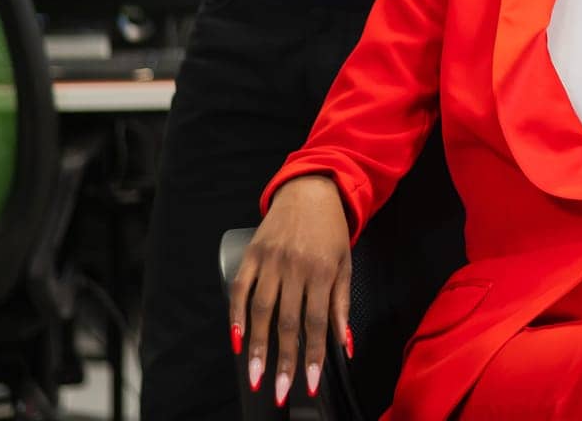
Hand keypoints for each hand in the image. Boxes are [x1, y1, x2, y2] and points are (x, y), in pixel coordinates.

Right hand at [229, 175, 351, 404]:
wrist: (311, 189)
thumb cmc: (331, 230)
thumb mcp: (344, 264)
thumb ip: (341, 305)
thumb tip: (345, 343)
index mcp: (322, 270)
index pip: (316, 322)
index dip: (314, 355)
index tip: (310, 384)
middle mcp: (295, 266)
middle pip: (287, 322)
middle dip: (283, 360)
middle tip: (278, 391)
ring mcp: (271, 260)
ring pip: (262, 310)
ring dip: (258, 347)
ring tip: (255, 376)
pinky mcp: (252, 254)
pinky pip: (241, 289)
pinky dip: (236, 315)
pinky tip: (237, 339)